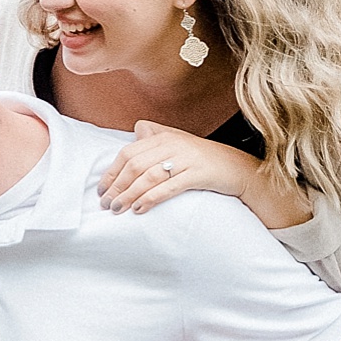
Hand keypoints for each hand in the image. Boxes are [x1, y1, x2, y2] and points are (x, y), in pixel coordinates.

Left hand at [98, 121, 257, 214]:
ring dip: (129, 195)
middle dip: (117, 186)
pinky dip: (150, 198)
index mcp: (164, 136)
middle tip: (106, 204)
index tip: (102, 189)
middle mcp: (173, 145)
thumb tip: (136, 131)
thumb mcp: (180, 143)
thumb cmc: (205, 160)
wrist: (238, 169)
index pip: (129, 152)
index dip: (112, 171)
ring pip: (148, 176)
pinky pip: (168, 187)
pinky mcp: (197, 175)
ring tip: (117, 209)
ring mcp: (186, 159)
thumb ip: (157, 136)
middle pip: (135, 164)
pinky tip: (139, 209)